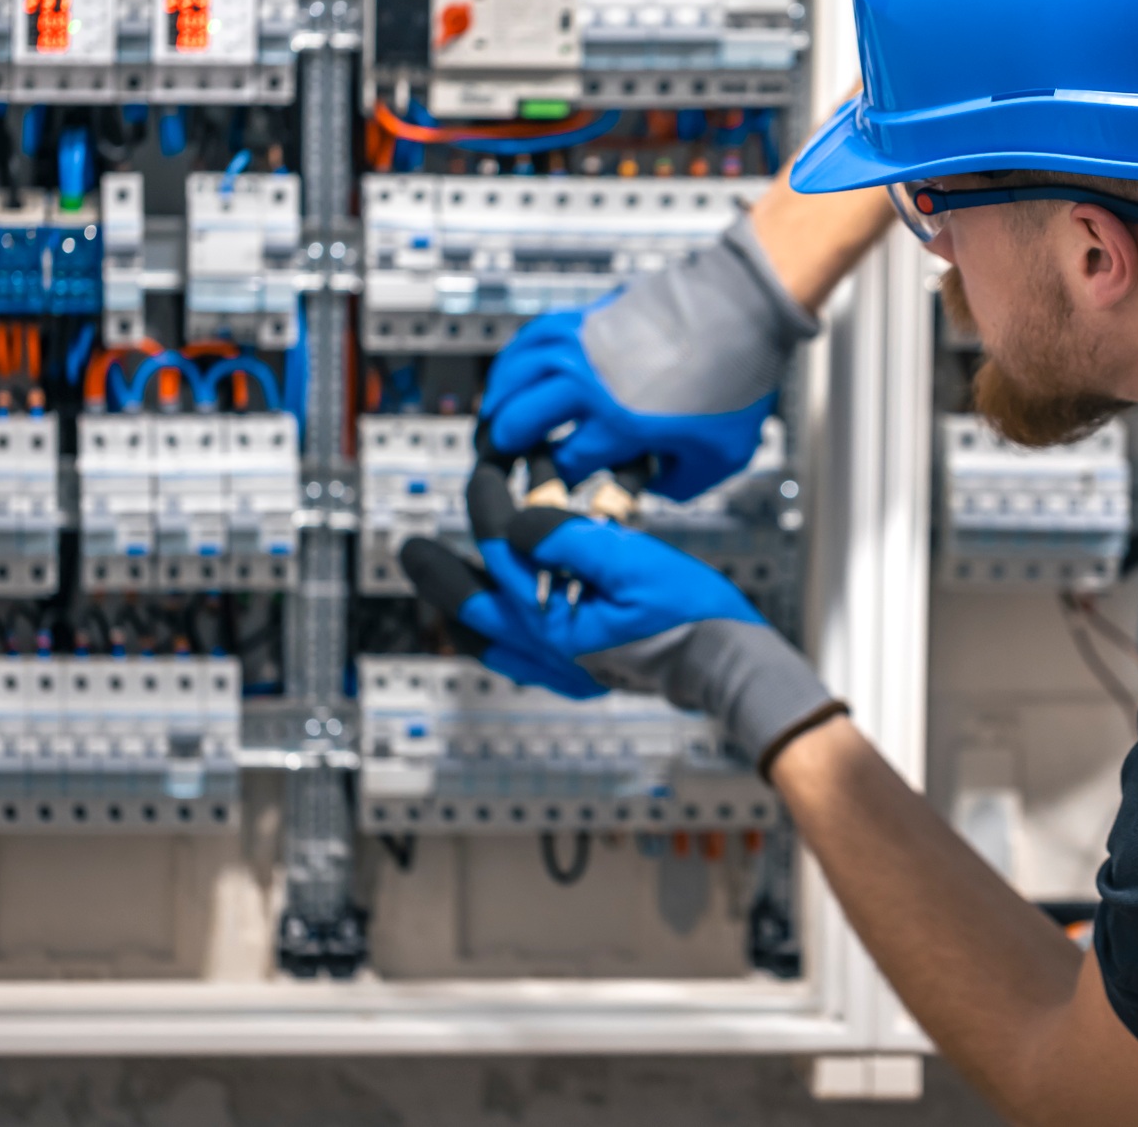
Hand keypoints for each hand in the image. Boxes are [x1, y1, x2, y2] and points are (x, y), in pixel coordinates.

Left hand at [399, 446, 843, 771]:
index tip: (489, 470)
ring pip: (492, 634)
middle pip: (476, 604)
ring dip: (463, 602)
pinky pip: (521, 659)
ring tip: (438, 583)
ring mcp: (564, 662)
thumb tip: (518, 521)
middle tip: (409, 551)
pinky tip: (492, 635)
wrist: (728, 664)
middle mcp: (549, 646)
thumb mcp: (631, 562)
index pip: (504, 549)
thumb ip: (569, 539)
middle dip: (440, 572)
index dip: (491, 502)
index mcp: (553, 619)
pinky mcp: (584, 668)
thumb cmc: (692, 616)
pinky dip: (496, 639)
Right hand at [479, 215, 816, 501]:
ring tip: (492, 416)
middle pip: (521, 420)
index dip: (555, 478)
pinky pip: (533, 336)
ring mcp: (585, 347)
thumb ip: (682, 482)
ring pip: (516, 374)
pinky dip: (515, 357)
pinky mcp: (588, 318)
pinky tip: (513, 369)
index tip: (554, 484)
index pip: (565, 462)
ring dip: (498, 400)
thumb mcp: (721, 454)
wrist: (745, 308)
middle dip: (508, 445)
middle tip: (505, 456)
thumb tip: (654, 487)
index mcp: (621, 425)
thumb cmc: (739, 377)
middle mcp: (592, 385)